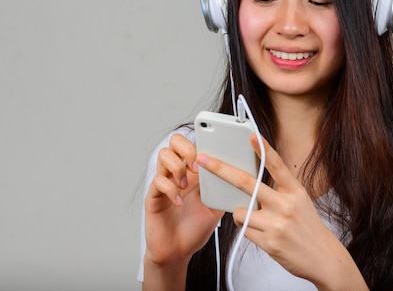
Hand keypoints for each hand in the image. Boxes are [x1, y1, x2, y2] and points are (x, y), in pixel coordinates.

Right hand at [144, 133, 223, 265]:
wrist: (178, 251)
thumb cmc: (196, 228)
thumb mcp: (216, 207)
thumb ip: (222, 190)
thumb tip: (238, 176)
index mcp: (195, 172)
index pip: (194, 143)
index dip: (202, 141)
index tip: (213, 153)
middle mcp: (178, 173)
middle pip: (175, 141)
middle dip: (187, 148)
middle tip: (196, 167)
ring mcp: (165, 183)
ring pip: (164, 154)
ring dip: (178, 166)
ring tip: (186, 185)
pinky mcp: (154, 196)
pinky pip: (158, 181)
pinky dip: (171, 189)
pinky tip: (180, 202)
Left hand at [196, 134, 367, 290]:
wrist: (324, 258)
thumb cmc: (308, 228)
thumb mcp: (300, 202)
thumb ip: (279, 190)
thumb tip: (249, 183)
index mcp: (295, 191)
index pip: (277, 165)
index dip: (263, 149)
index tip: (251, 135)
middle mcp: (286, 204)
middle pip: (246, 183)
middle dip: (221, 170)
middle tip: (205, 160)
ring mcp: (276, 224)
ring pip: (239, 211)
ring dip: (240, 214)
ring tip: (260, 221)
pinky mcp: (269, 242)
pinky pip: (244, 229)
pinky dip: (247, 229)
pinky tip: (263, 234)